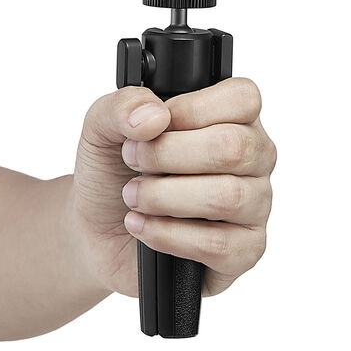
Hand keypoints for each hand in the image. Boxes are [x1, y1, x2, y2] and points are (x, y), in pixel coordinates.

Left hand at [69, 78, 275, 297]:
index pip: (243, 99)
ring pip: (227, 197)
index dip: (193, 110)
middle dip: (168, 155)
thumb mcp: (102, 126)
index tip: (155, 125)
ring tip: (134, 196)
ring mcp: (253, 206)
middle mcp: (252, 159)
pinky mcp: (243, 251)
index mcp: (231, 117)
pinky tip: (144, 227)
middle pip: (234, 148)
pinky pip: (219, 245)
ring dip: (165, 197)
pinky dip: (169, 235)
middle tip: (134, 160)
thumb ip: (123, 106)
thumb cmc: (112, 171)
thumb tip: (155, 115)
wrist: (96, 228)